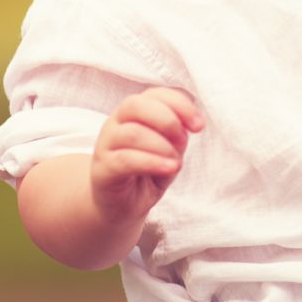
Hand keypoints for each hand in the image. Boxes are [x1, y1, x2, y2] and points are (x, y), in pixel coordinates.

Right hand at [90, 87, 204, 225]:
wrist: (121, 206)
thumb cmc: (147, 172)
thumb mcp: (169, 150)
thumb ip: (177, 135)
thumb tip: (188, 126)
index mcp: (133, 112)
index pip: (154, 94)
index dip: (180, 104)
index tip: (199, 126)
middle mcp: (115, 123)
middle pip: (136, 105)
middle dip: (167, 120)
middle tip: (183, 142)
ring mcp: (105, 146)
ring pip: (132, 133)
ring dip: (161, 146)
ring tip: (175, 162)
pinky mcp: (102, 170)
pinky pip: (126, 160)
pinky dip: (152, 162)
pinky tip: (168, 168)